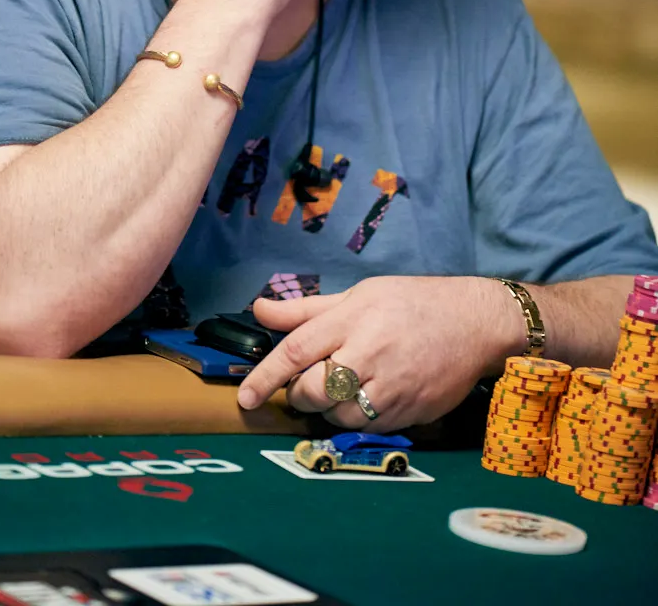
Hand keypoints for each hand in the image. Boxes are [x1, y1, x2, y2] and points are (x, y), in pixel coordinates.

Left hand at [237, 276, 520, 430]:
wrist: (475, 322)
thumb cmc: (412, 302)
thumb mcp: (360, 294)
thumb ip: (307, 310)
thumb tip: (259, 309)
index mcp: (353, 318)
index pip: (297, 350)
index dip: (266, 376)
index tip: (246, 397)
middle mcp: (370, 352)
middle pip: (314, 389)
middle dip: (300, 393)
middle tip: (308, 383)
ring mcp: (392, 386)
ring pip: (337, 416)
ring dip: (328, 410)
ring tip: (341, 389)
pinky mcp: (409, 412)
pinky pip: (367, 428)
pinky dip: (356, 420)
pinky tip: (366, 399)